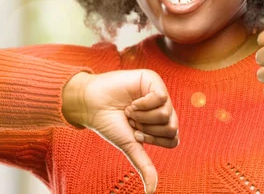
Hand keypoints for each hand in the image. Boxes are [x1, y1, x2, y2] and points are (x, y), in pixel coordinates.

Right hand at [63, 69, 178, 193]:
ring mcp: (158, 92)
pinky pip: (161, 97)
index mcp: (159, 123)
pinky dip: (144, 104)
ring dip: (142, 116)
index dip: (153, 140)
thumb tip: (152, 191)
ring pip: (167, 113)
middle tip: (131, 120)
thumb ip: (144, 164)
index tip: (135, 134)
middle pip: (172, 127)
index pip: (173, 139)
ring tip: (129, 110)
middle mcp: (162, 107)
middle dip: (147, 129)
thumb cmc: (109, 123)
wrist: (90, 104)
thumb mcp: (129, 145)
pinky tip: (132, 102)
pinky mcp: (152, 80)